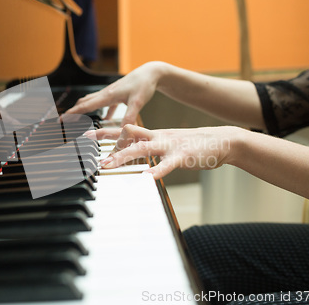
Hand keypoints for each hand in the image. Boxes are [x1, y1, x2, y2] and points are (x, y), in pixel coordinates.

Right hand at [65, 62, 164, 125]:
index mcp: (107, 96)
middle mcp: (106, 93)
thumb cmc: (144, 84)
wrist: (152, 72)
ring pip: (93, 101)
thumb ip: (129, 117)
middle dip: (74, 112)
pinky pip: (107, 104)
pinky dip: (103, 111)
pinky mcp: (119, 94)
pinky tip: (106, 118)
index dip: (72, 114)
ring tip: (79, 118)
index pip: (85, 106)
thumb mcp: (137, 102)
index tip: (60, 120)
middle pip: (85, 103)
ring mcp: (112, 93)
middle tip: (65, 121)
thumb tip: (122, 132)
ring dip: (85, 109)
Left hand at [96, 124, 239, 178]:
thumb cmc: (194, 144)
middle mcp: (159, 137)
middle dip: (107, 144)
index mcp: (155, 135)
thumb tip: (134, 151)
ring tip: (108, 165)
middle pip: (129, 137)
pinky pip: (168, 164)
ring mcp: (170, 145)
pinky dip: (158, 170)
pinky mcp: (183, 156)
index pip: (125, 131)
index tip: (86, 134)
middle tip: (88, 148)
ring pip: (143, 148)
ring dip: (124, 156)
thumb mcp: (168, 142)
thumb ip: (151, 145)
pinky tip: (148, 176)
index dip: (105, 132)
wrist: (222, 140)